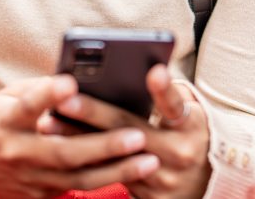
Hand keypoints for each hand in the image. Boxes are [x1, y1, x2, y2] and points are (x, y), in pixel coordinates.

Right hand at [0, 75, 160, 198]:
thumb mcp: (9, 97)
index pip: (28, 106)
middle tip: (137, 135)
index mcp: (6, 121)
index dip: (47, 94)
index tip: (69, 82)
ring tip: (150, 159)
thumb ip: (40, 90)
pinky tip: (134, 171)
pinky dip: (107, 180)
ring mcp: (30, 179)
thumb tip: (78, 78)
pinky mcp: (40, 196)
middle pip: (64, 151)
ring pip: (79, 177)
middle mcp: (17, 152)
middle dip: (104, 145)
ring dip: (118, 170)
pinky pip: (78, 188)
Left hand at [44, 65, 211, 198]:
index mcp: (192, 127)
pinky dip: (83, 157)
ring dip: (77, 138)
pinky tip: (58, 144)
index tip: (154, 71)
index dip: (165, 90)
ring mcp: (161, 179)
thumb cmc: (189, 132)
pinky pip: (109, 174)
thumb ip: (169, 94)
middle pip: (131, 130)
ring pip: (112, 156)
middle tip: (65, 99)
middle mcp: (179, 154)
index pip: (176, 106)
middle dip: (95, 113)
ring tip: (49, 122)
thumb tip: (140, 69)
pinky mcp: (146, 196)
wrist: (206, 182)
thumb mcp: (191, 112)